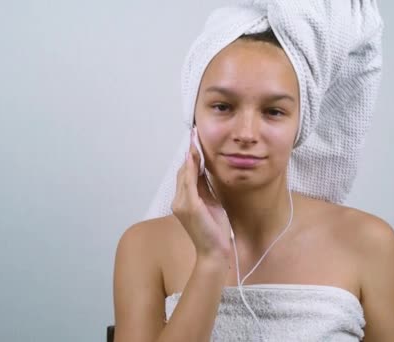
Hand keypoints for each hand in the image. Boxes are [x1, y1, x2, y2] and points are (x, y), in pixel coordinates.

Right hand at [171, 129, 231, 260]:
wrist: (214, 252)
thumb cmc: (214, 230)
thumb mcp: (210, 203)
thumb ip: (204, 187)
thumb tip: (203, 169)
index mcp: (183, 201)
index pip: (186, 174)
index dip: (190, 157)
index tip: (194, 142)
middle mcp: (178, 201)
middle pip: (183, 171)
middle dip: (189, 153)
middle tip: (194, 136)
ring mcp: (181, 204)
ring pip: (185, 174)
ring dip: (190, 157)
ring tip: (194, 141)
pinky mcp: (189, 207)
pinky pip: (189, 183)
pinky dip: (192, 168)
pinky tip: (196, 157)